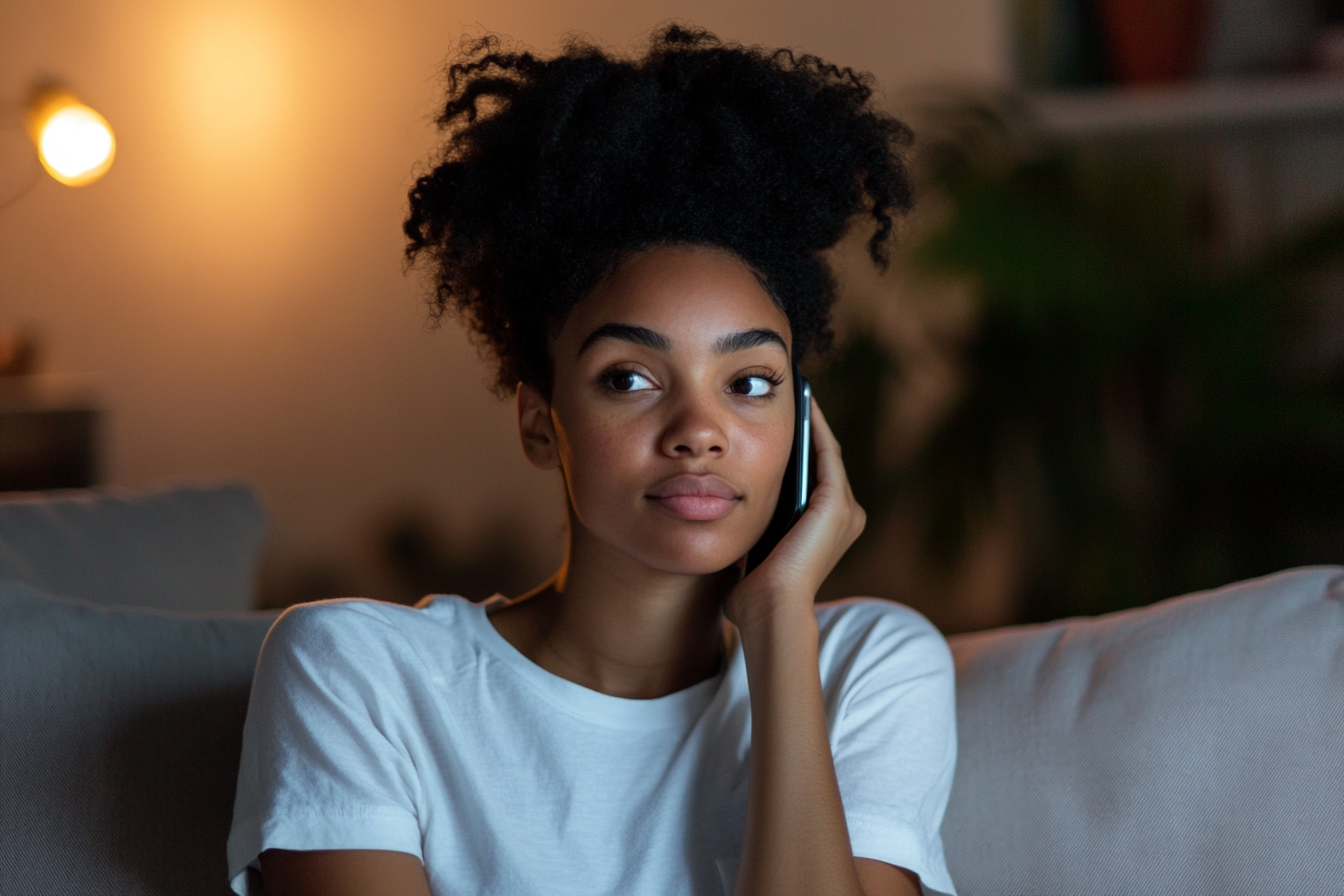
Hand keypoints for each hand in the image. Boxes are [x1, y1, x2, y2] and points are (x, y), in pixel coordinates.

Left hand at [724, 395, 865, 632]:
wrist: (769, 612)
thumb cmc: (755, 596)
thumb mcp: (755, 551)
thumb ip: (753, 532)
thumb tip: (723, 515)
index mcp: (827, 531)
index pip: (813, 477)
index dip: (797, 447)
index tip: (776, 420)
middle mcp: (846, 518)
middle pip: (822, 460)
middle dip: (805, 428)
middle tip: (790, 394)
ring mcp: (846, 511)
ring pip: (826, 452)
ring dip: (812, 420)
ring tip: (796, 391)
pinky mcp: (836, 504)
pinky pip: (825, 453)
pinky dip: (815, 427)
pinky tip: (801, 404)